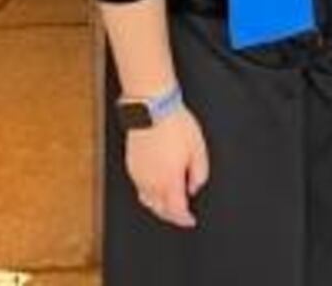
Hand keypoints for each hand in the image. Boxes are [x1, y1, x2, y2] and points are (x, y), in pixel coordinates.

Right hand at [125, 106, 208, 227]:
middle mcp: (151, 183)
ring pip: (147, 201)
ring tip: (168, 203)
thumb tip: (195, 187)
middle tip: (180, 214)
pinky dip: (149, 194)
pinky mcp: (131, 166)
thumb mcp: (198, 148)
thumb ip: (199, 172)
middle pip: (160, 210)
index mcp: (169, 181)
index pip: (176, 210)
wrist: (152, 109)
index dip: (184, 219)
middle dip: (171, 215)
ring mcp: (138, 175)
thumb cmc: (175, 125)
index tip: (190, 220)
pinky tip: (155, 187)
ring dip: (158, 207)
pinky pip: (139, 189)